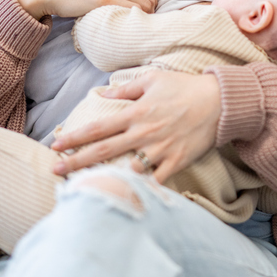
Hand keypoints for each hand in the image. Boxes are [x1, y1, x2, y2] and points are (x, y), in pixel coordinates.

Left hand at [50, 72, 220, 182]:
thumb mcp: (154, 79)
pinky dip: (141, 190)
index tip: (56, 145)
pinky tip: (126, 197)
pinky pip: (155, 181)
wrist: (220, 102)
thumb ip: (126, 88)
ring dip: (106, 179)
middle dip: (76, 162)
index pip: (98, 128)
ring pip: (127, 170)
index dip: (74, 137)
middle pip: (103, 151)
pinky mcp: (176, 162)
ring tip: (86, 188)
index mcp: (136, 113)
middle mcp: (144, 133)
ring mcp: (160, 150)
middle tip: (55, 170)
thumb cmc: (185, 88)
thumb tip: (103, 93)